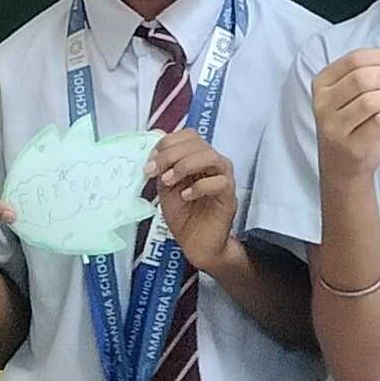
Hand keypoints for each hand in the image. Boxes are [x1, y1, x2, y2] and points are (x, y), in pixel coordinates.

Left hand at [148, 127, 240, 269]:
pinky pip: (220, 181)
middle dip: (170, 155)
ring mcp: (223, 178)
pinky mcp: (229, 196)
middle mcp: (213, 163)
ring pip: (210, 157)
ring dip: (185, 166)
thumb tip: (154, 147)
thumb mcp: (166, 187)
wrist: (196, 244)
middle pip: (197, 143)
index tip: (150, 162)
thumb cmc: (183, 216)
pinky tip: (186, 196)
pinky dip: (199, 186)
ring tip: (169, 182)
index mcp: (197, 158)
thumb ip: (163, 167)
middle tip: (154, 171)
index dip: (167, 143)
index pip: (188, 135)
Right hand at [314, 48, 379, 175]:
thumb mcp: (346, 94)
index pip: (353, 59)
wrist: (341, 166)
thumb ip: (365, 72)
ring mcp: (335, 127)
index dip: (379, 58)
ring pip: (371, 100)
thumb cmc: (349, 124)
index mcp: (322, 83)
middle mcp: (323, 104)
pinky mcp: (352, 145)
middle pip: (362, 78)